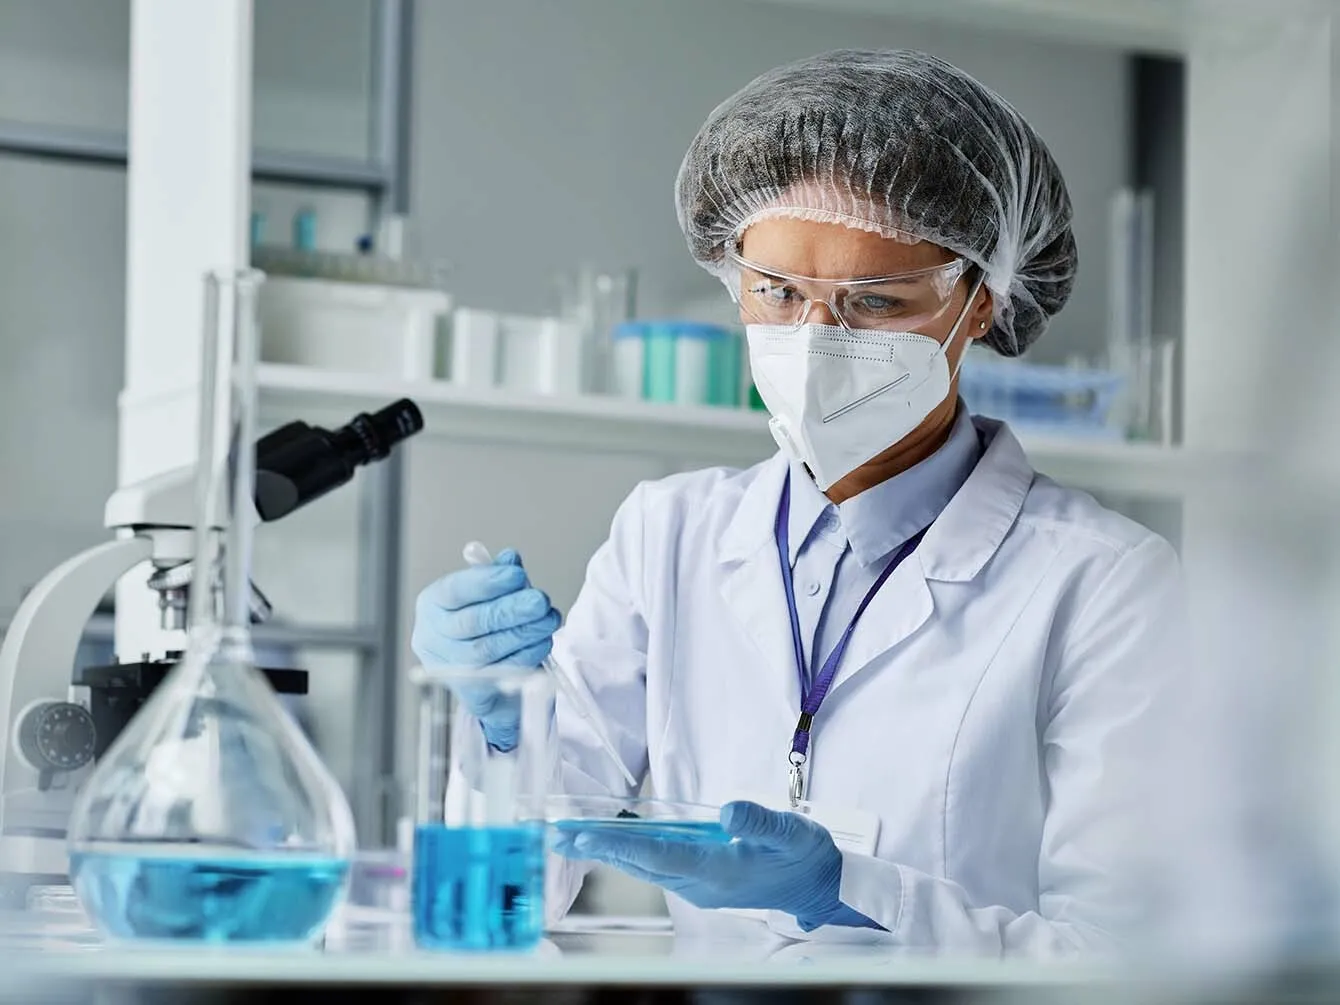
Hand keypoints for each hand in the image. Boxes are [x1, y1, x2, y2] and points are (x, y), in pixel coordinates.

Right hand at [412, 549, 560, 749]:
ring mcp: (449, 668)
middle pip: (473, 622)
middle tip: (540, 601)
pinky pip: (501, 673)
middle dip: (512, 609)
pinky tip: (542, 642)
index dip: (487, 582)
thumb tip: (510, 558)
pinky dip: (527, 655)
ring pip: (488, 649)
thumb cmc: (479, 627)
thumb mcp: (484, 595)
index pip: (455, 590)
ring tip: (548, 619)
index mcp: (433, 605)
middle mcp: (433, 638)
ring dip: (525, 632)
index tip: (517, 574)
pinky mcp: (471, 693)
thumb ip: (496, 576)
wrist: (481, 675)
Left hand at [553, 800, 877, 930]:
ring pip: (647, 866)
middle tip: (558, 837)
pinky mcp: (704, 881)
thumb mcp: (790, 831)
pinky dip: (632, 854)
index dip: (615, 844)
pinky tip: (617, 846)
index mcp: (717, 871)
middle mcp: (702, 884)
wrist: (821, 886)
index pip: (655, 855)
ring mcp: (701, 886)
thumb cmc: (806, 856)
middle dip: (599, 849)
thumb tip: (728, 810)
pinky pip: (659, 867)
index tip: (581, 837)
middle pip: (641, 863)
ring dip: (611, 852)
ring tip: (574, 839)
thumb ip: (759, 821)